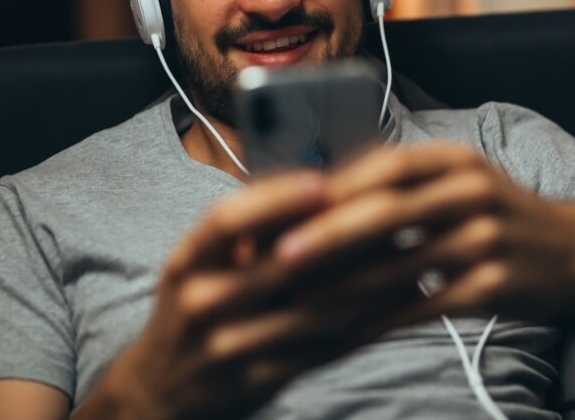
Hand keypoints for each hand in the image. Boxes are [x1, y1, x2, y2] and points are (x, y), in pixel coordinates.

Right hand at [75, 168, 412, 419]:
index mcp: (188, 260)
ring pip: (313, 309)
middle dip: (345, 236)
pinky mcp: (258, 381)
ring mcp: (228, 346)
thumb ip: (250, 229)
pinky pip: (321, 348)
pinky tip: (400, 301)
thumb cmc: (196, 308)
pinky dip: (365, 322)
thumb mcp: (201, 262)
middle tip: (396, 211)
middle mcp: (201, 301)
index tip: (323, 181)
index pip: (227, 220)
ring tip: (414, 253)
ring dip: (371, 281)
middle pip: (281, 263)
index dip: (275, 198)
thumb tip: (322, 183)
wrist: (161, 393)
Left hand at [271, 143, 574, 325]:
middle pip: (385, 213)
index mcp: (454, 159)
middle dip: (326, 237)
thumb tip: (319, 197)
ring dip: (343, 288)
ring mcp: (484, 240)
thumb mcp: (460, 181)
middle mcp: (470, 192)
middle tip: (279, 258)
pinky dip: (379, 320)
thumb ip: (402, 185)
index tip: (285, 211)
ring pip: (398, 266)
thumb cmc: (499, 215)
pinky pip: (421, 305)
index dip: (329, 191)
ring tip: (299, 304)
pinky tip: (345, 332)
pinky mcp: (491, 286)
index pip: (381, 169)